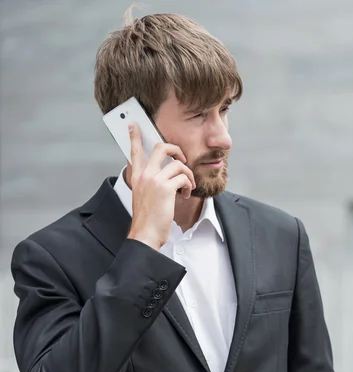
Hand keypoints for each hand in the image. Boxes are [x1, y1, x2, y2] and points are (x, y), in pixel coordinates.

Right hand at [126, 122, 195, 249]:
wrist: (145, 234)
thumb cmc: (147, 220)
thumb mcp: (143, 197)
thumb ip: (149, 185)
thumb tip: (166, 178)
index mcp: (137, 177)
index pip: (134, 151)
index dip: (134, 136)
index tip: (133, 125)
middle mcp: (144, 175)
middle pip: (161, 148)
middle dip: (176, 149)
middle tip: (183, 159)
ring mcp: (154, 180)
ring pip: (178, 164)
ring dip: (188, 175)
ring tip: (186, 188)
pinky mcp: (165, 188)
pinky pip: (183, 177)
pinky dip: (188, 186)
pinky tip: (184, 195)